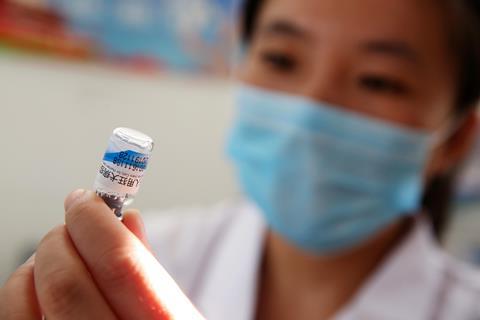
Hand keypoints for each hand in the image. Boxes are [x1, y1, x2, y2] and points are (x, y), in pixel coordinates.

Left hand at [0, 190, 204, 319]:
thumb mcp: (177, 315)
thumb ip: (151, 269)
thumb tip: (127, 218)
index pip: (120, 264)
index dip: (97, 221)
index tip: (87, 200)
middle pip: (65, 281)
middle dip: (62, 237)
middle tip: (73, 225)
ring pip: (23, 302)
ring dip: (35, 265)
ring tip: (58, 258)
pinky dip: (21, 296)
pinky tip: (41, 293)